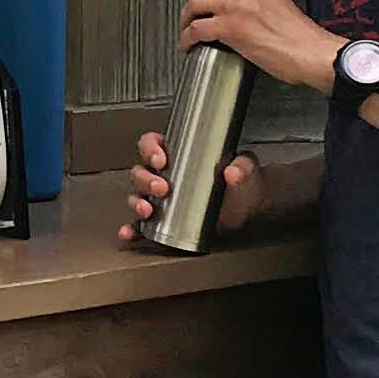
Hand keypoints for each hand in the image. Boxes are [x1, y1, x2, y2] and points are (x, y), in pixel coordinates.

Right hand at [118, 129, 264, 244]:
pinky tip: (129, 233)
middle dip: (145, 179)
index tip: (160, 160)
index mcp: (179, 155)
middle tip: (162, 188)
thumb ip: (243, 167)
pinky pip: (141, 225)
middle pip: (141, 172)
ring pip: (137, 196)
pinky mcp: (164, 221)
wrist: (249, 210)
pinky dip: (132, 229)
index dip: (150, 149)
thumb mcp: (246, 171)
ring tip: (148, 210)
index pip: (153, 144)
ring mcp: (162, 199)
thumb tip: (232, 171)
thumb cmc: (243, 184)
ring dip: (137, 202)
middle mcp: (165, 175)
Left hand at [177, 0, 336, 94]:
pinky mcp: (230, 26)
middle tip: (190, 19)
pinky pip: (197, 28)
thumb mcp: (277, 7)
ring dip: (186, 20)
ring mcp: (236, 6)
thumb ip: (254, 4)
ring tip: (186, 32)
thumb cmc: (301, 39)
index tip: (206, 9)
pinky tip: (188, 44)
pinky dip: (187, 37)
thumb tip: (235, 14)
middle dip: (193, 6)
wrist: (313, 52)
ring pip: (195, 5)